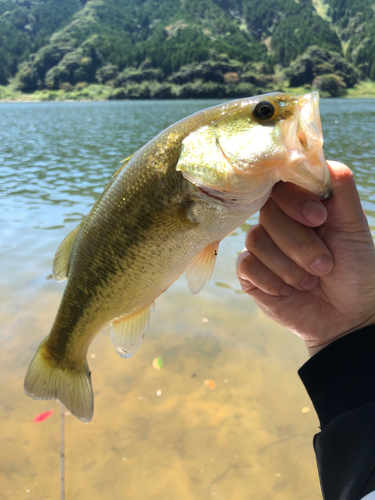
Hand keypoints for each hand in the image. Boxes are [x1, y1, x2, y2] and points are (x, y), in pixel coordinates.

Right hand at [237, 161, 374, 355]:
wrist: (347, 318)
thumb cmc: (355, 271)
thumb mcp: (354, 229)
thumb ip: (341, 191)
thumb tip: (320, 159)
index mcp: (302, 208)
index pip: (281, 185)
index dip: (295, 200)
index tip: (319, 218)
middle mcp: (279, 223)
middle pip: (268, 213)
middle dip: (299, 243)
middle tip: (324, 265)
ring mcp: (263, 248)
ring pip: (256, 240)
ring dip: (289, 266)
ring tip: (311, 282)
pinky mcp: (251, 274)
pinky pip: (246, 264)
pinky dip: (271, 280)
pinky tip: (288, 292)